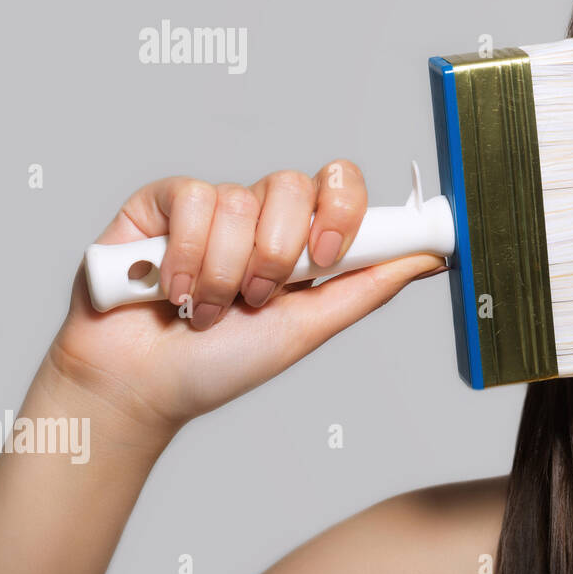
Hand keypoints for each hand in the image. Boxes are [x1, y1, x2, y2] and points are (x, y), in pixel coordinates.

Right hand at [48, 159, 446, 435]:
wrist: (142, 388)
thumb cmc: (222, 363)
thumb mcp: (309, 328)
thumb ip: (368, 287)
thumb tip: (429, 257)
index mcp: (302, 240)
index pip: (341, 187)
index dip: (342, 211)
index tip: (328, 256)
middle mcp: (260, 216)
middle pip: (293, 185)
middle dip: (277, 253)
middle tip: (258, 298)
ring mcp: (212, 206)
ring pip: (241, 200)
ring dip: (225, 271)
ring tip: (208, 309)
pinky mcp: (162, 204)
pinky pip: (193, 198)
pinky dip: (185, 255)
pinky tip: (172, 288)